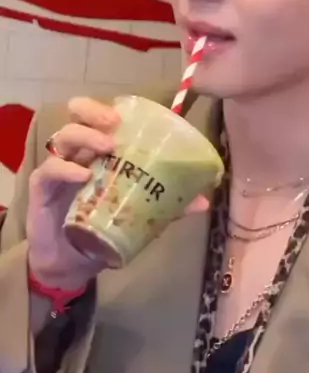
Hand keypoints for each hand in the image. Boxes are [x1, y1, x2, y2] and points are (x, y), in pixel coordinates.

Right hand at [27, 97, 208, 289]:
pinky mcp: (41, 189)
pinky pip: (50, 170)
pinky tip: (82, 175)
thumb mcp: (140, 215)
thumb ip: (168, 206)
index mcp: (99, 151)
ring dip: (85, 136)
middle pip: (77, 115)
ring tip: (106, 147)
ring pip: (63, 136)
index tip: (128, 114)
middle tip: (113, 122)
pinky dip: (65, 168)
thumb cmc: (103, 228)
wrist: (71, 264)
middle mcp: (78, 153)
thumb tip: (204, 201)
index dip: (111, 108)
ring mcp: (59, 168)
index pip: (101, 116)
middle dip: (94, 111)